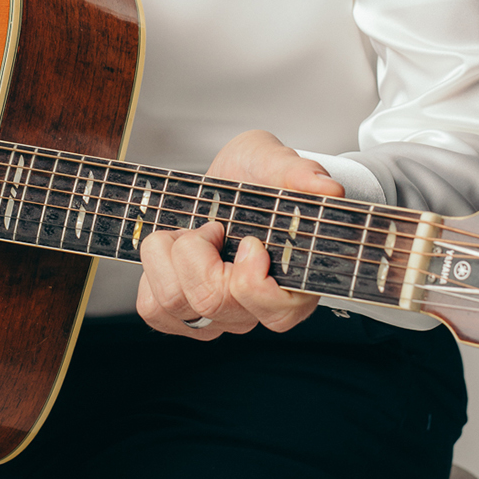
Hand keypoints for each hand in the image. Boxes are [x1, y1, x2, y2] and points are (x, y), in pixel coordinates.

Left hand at [136, 129, 343, 342]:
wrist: (223, 185)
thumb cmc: (254, 179)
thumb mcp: (275, 161)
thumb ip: (299, 172)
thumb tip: (327, 189)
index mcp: (294, 282)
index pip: (277, 313)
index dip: (252, 279)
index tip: (250, 241)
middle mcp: (255, 308)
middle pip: (211, 301)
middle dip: (196, 250)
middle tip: (211, 226)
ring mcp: (218, 316)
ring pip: (175, 304)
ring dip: (168, 255)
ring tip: (189, 233)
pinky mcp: (181, 316)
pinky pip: (153, 309)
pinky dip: (151, 273)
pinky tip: (171, 253)